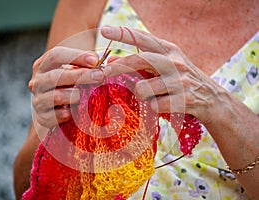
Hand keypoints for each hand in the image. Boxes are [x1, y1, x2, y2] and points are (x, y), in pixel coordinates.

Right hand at [29, 46, 104, 128]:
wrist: (55, 110)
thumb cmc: (68, 85)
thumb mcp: (73, 70)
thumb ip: (84, 64)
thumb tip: (98, 60)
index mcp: (42, 65)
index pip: (55, 55)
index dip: (76, 56)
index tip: (95, 60)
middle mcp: (37, 82)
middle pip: (56, 76)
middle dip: (80, 75)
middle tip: (99, 76)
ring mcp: (38, 100)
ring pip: (57, 96)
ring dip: (76, 95)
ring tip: (88, 95)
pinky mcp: (43, 117)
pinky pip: (58, 115)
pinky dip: (71, 113)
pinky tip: (79, 110)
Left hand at [101, 26, 225, 124]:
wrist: (212, 99)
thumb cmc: (181, 80)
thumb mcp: (165, 66)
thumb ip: (141, 63)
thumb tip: (110, 63)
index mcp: (169, 50)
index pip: (143, 38)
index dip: (123, 34)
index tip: (105, 30)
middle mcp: (175, 62)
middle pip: (140, 60)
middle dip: (119, 67)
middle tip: (104, 73)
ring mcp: (180, 80)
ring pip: (143, 89)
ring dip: (141, 96)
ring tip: (152, 96)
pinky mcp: (184, 99)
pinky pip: (154, 106)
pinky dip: (154, 108)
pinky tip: (164, 106)